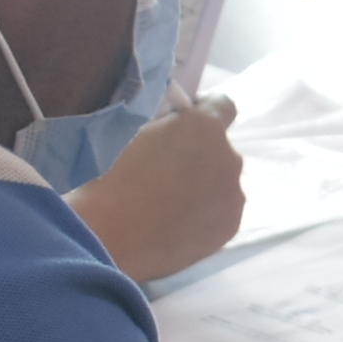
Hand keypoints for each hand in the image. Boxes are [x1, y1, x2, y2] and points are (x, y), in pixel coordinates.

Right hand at [65, 97, 244, 281]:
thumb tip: (174, 126)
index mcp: (205, 127)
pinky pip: (220, 213)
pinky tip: (175, 226)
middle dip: (199, 155)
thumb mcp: (136, 131)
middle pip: (219, 150)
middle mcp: (230, 158)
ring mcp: (234, 197)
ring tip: (169, 206)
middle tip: (166, 173)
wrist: (108, 236)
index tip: (187, 125)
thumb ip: (166, 125)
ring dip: (204, 187)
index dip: (206, 111)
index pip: (223, 105)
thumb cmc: (111, 178)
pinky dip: (204, 216)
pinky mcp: (230, 228)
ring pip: (221, 184)